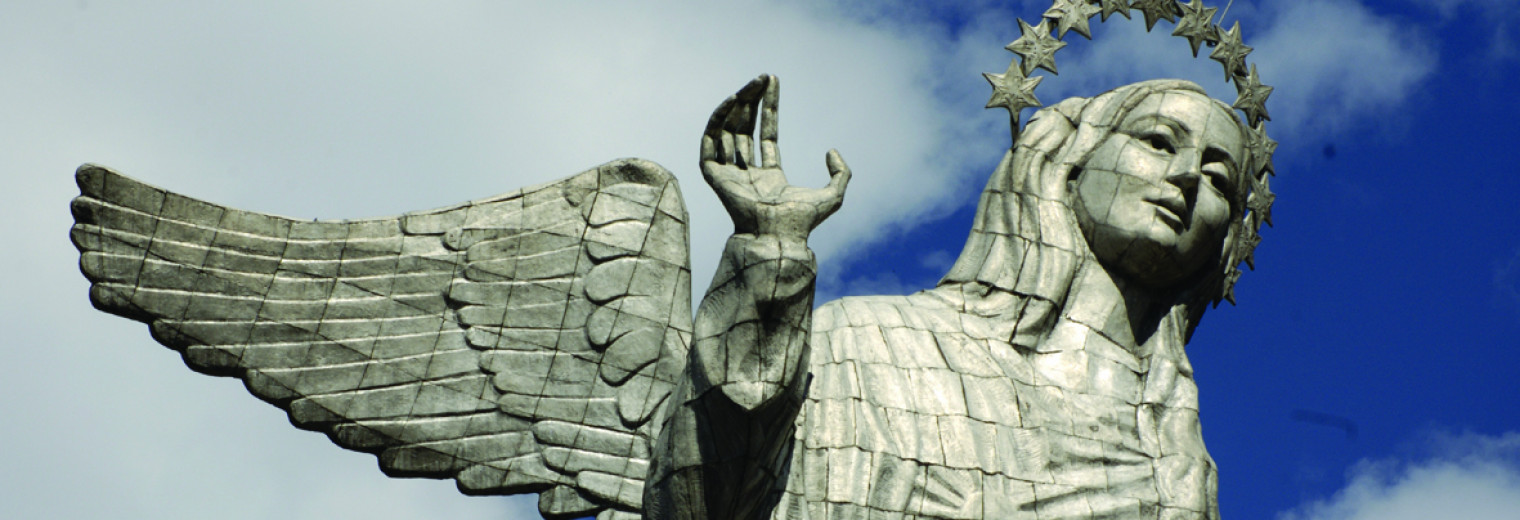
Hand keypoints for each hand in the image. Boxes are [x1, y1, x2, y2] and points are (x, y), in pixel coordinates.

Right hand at [701, 74, 850, 238]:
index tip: (772, 82)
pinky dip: (716, 121)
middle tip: (761, 79)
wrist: (778, 236)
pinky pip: (709, 143)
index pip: (766, 134)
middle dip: (752, 102)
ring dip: (737, 106)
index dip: (769, 108)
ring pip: (728, 132)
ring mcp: (729, 174)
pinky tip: (731, 102)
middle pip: (745, 128)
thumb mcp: (833, 195)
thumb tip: (831, 150)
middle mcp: (747, 174)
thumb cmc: (803, 222)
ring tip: (749, 85)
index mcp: (770, 177)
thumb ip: (841, 173)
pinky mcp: (714, 176)